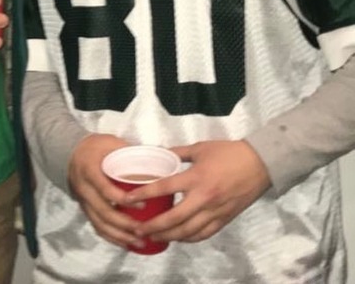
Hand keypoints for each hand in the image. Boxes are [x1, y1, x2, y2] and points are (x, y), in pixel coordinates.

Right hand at [66, 134, 151, 250]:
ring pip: (100, 223)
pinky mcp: (85, 208)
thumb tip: (158, 159)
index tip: (142, 204)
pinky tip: (125, 243)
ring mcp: (83, 200)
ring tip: (139, 242)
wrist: (71, 151)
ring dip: (120, 235)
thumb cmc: (95, 146)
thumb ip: (130, 153)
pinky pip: (96, 226)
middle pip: (103, 212)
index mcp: (89, 169)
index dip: (123, 199)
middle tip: (144, 229)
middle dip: (125, 224)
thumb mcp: (111, 143)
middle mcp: (83, 187)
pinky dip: (111, 237)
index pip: (105, 189)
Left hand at [120, 140, 271, 244]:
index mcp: (196, 177)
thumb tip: (159, 153)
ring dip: (169, 236)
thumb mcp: (199, 148)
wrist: (260, 164)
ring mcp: (215, 212)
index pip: (164, 188)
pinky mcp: (224, 219)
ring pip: (188, 231)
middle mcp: (204, 198)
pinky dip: (189, 238)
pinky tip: (178, 238)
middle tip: (137, 228)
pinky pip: (204, 234)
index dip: (144, 193)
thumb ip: (177, 153)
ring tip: (153, 236)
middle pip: (174, 218)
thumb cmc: (228, 153)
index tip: (128, 198)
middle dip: (154, 226)